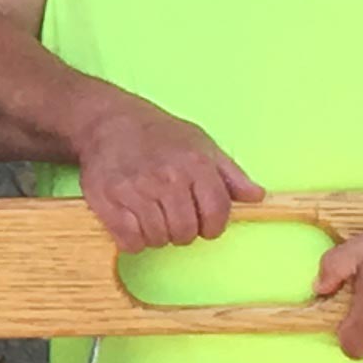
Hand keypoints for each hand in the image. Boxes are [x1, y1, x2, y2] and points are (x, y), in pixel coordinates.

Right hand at [72, 91, 261, 251]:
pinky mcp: (106, 200)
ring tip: (153, 219)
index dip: (214, 226)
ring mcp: (134, 190)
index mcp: (195, 164)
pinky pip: (129, 240)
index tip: (205, 225)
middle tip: (174, 219)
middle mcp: (166, 177)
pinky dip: (133, 241)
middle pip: (186, 232)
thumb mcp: (201, 144)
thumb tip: (256, 197)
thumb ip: (230, 174)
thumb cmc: (159, 134)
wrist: (108, 121)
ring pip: (157, 238)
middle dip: (183, 232)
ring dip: (157, 236)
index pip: (216, 213)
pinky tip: (133, 225)